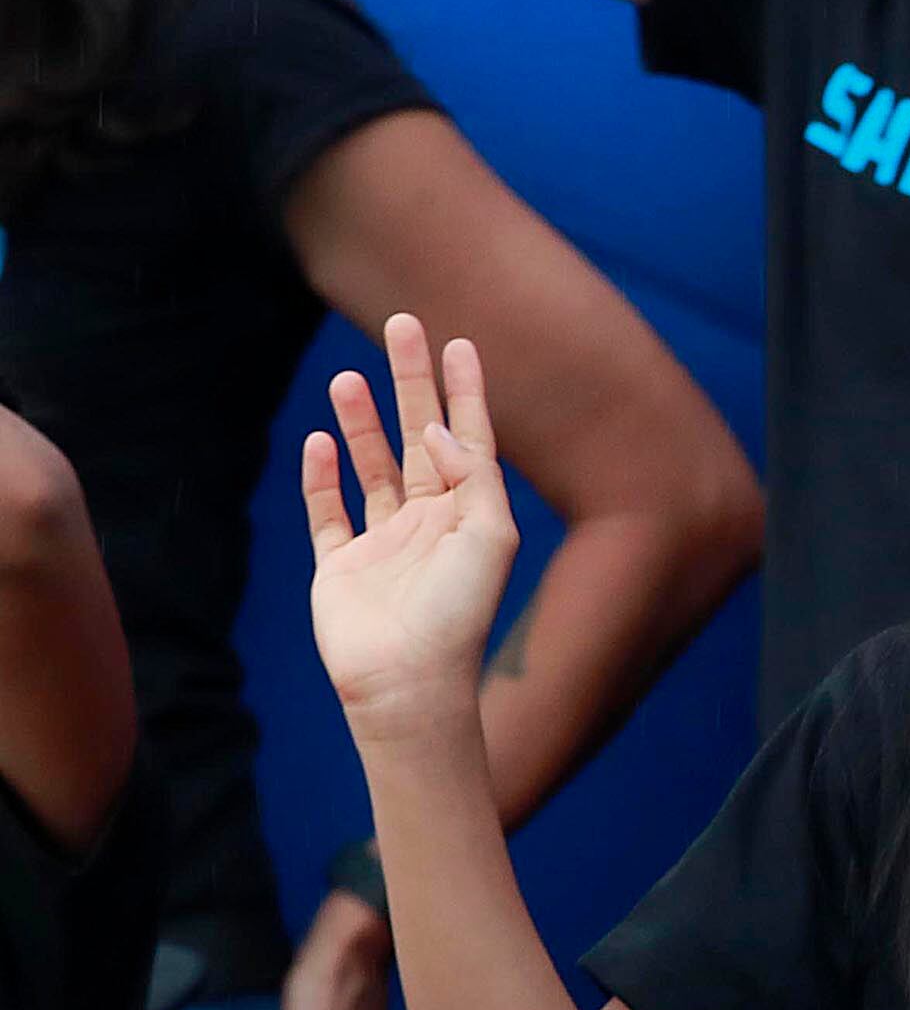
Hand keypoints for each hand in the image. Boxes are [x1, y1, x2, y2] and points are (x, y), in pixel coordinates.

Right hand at [302, 315, 519, 731]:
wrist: (408, 683)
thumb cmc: (458, 615)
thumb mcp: (488, 539)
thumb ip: (475, 479)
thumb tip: (439, 430)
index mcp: (469, 518)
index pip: (470, 440)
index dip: (465, 392)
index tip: (460, 343)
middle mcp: (428, 524)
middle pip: (418, 437)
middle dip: (410, 382)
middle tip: (401, 326)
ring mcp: (382, 543)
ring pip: (372, 467)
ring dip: (361, 421)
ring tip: (348, 376)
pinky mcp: (340, 565)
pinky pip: (328, 510)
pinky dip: (322, 476)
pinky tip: (320, 440)